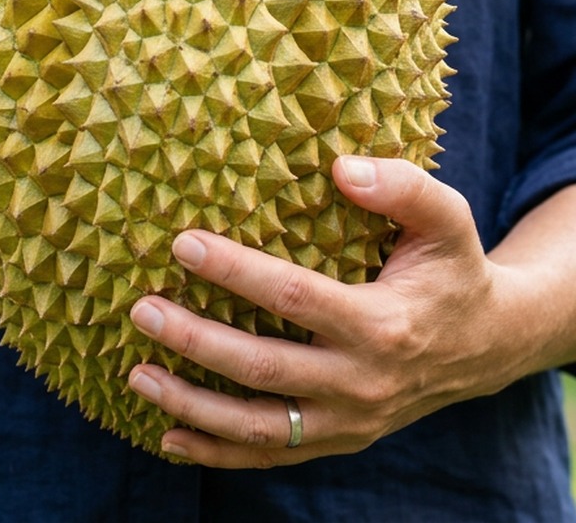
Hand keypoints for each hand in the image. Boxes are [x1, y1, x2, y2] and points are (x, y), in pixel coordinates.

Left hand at [127, 157, 536, 467]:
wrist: (486, 345)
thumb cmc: (453, 270)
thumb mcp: (448, 219)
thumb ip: (405, 187)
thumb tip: (341, 167)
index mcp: (383, 324)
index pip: (294, 298)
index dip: (235, 271)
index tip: (183, 243)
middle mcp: (362, 382)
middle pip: (263, 368)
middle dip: (195, 341)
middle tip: (142, 308)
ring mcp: (348, 421)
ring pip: (257, 426)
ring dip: (191, 404)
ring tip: (136, 372)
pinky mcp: (337, 440)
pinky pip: (270, 455)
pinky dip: (215, 453)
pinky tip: (168, 434)